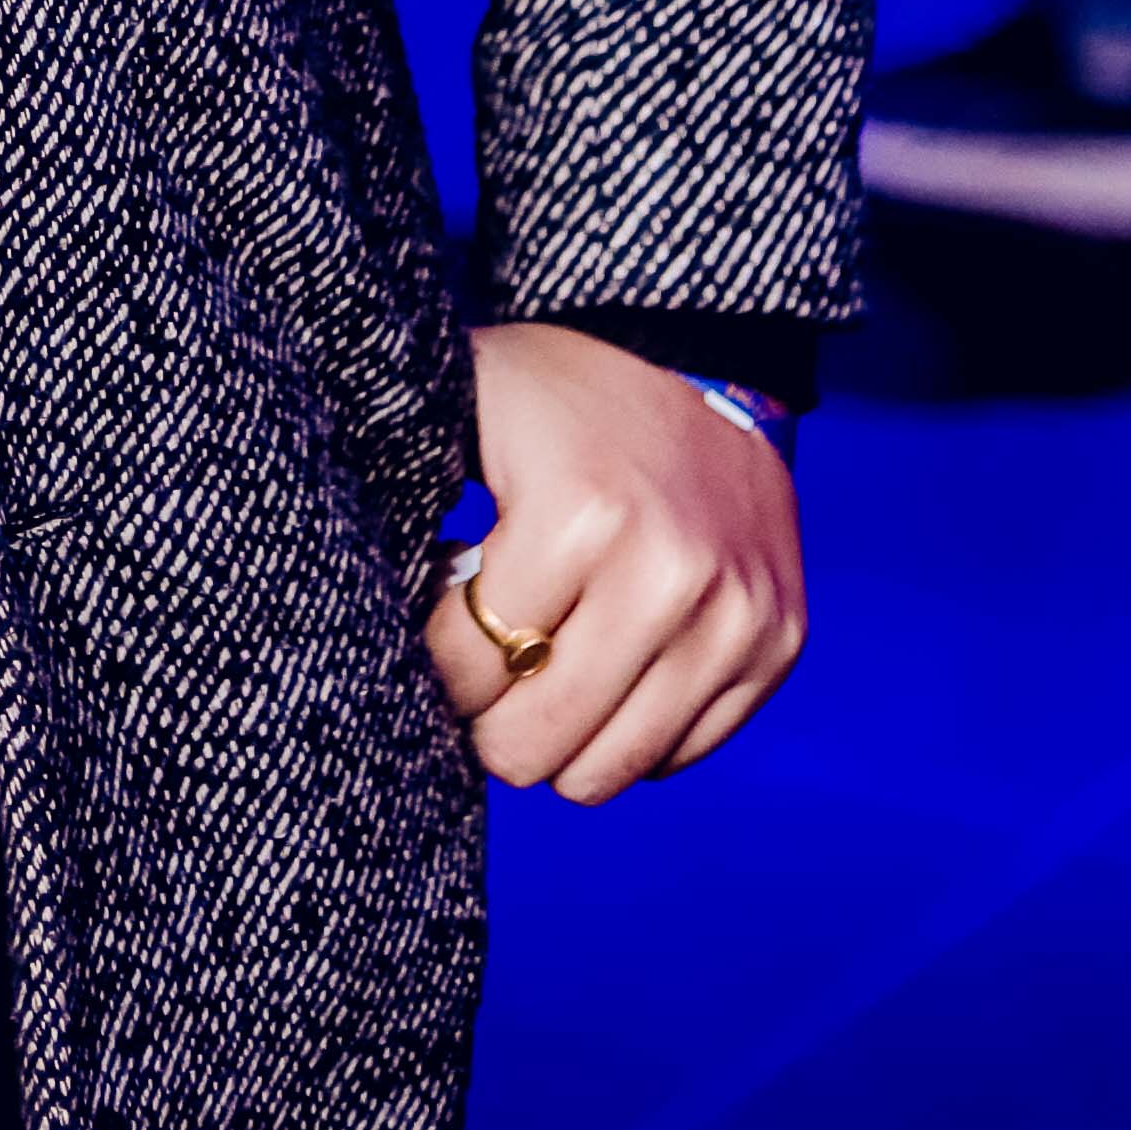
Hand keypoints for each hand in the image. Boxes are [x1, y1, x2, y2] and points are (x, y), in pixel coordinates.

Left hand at [426, 321, 806, 806]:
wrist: (702, 360)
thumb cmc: (555, 399)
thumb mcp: (466, 408)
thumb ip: (403, 495)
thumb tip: (351, 610)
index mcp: (578, 514)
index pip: (466, 673)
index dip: (433, 667)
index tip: (437, 635)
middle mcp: (671, 574)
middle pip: (539, 742)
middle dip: (491, 721)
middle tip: (486, 674)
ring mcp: (736, 616)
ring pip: (611, 769)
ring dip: (562, 738)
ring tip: (544, 671)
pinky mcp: (779, 643)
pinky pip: (681, 753)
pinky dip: (633, 728)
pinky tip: (611, 664)